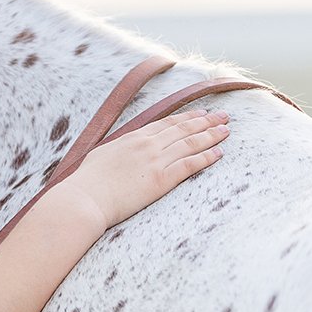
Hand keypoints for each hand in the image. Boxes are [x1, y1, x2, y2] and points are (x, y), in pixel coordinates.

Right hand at [60, 110, 229, 229]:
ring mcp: (155, 160)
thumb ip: (117, 150)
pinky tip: (218, 153)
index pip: (166, 123)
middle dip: (206, 121)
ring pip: (191, 143)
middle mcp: (147, 145)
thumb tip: (121, 150)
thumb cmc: (87, 182)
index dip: (186, 117)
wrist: (85, 198)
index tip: (200, 113)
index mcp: (133, 138)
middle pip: (183, 129)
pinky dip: (206, 157)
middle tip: (223, 116)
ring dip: (211, 135)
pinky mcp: (161, 179)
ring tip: (226, 130)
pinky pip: (190, 164)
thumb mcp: (101, 157)